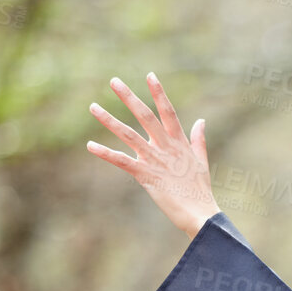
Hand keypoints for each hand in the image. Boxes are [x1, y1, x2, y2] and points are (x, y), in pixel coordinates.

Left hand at [88, 72, 220, 236]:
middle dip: (129, 98)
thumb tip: (201, 121)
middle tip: (114, 81)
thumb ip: (198, 140)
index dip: (159, 93)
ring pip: (129, 135)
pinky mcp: (146, 175)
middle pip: (145, 116)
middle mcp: (166, 147)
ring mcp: (155, 160)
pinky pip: (122, 161)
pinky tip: (90, 146)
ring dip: (109, 121)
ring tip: (93, 107)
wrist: (201, 215)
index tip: (150, 75)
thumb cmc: (201, 191)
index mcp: (180, 143)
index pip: (168, 112)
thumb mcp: (201, 161)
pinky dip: (106, 154)